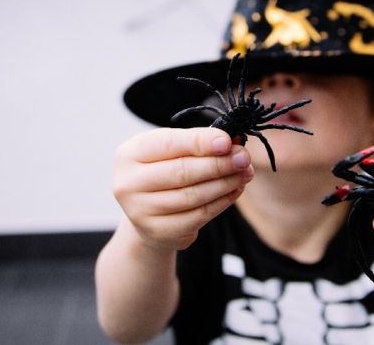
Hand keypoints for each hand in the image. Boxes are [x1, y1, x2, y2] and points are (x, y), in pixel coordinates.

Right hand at [112, 127, 253, 251]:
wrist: (148, 213)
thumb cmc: (163, 172)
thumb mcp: (172, 152)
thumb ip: (198, 144)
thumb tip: (233, 142)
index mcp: (129, 154)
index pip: (168, 144)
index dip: (200, 142)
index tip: (227, 141)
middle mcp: (128, 183)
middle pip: (182, 171)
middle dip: (218, 163)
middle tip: (243, 157)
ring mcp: (140, 211)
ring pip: (193, 195)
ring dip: (225, 183)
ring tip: (245, 173)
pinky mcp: (158, 232)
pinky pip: (198, 216)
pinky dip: (222, 202)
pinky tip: (235, 190)